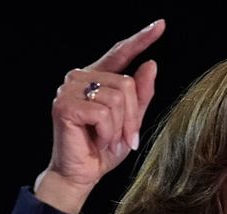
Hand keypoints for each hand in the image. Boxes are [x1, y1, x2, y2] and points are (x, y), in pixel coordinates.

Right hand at [35, 19, 165, 213]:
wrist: (80, 175)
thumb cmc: (103, 150)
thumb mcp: (130, 122)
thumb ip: (140, 95)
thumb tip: (150, 64)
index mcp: (96, 79)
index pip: (120, 53)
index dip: (141, 39)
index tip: (160, 25)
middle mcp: (80, 78)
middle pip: (126, 83)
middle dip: (133, 117)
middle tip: (125, 138)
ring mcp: (69, 89)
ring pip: (117, 98)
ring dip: (120, 127)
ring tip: (108, 140)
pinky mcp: (65, 105)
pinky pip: (104, 113)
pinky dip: (108, 132)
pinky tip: (98, 141)